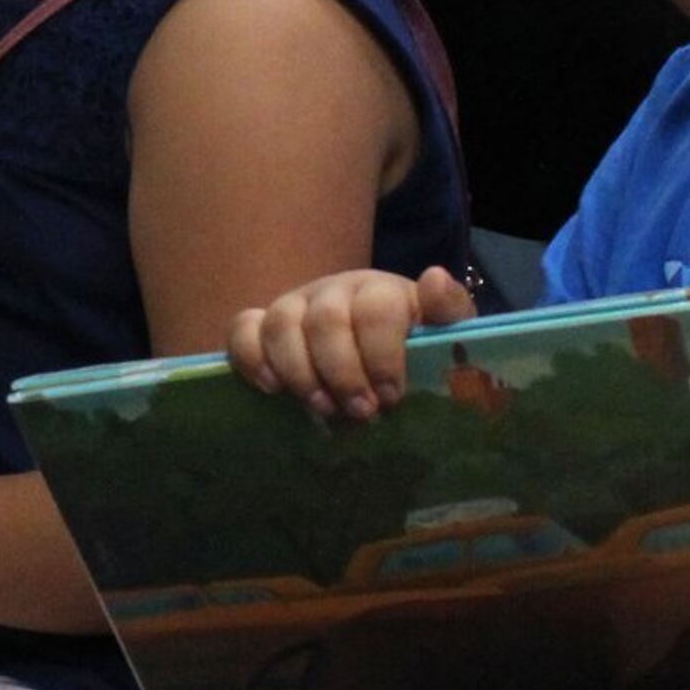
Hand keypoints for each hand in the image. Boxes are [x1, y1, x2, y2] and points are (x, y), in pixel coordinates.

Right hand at [227, 266, 475, 419]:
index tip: (391, 396)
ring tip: (320, 408)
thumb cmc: (410, 346)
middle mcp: (333, 292)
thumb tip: (434, 278)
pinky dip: (252, 357)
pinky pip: (242, 329)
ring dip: (300, 371)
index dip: (382, 354)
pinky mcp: (263, 325)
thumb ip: (447, 309)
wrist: (371, 348)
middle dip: (342, 371)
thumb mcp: (440, 330)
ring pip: (281, 323)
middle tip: (360, 411)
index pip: (376, 308)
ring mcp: (294, 305)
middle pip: (326, 320)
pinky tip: (271, 388)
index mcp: (380, 291)